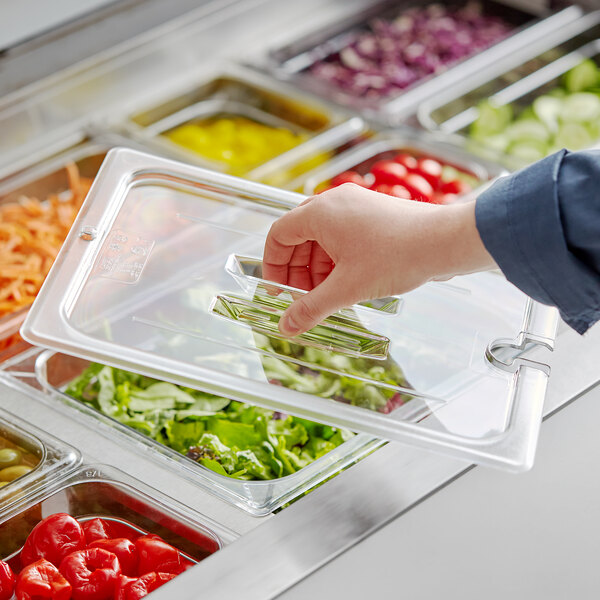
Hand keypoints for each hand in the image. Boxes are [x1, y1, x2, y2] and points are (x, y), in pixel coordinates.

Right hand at [262, 183, 495, 335]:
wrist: (445, 242)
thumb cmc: (397, 256)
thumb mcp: (347, 288)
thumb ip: (311, 308)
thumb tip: (286, 327)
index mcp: (320, 212)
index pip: (278, 235)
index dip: (272, 266)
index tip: (279, 291)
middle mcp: (334, 203)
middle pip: (298, 237)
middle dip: (297, 271)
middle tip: (303, 298)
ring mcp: (355, 207)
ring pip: (321, 239)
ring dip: (317, 269)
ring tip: (327, 296)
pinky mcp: (372, 215)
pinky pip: (341, 237)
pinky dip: (336, 260)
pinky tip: (346, 284)